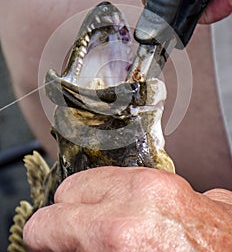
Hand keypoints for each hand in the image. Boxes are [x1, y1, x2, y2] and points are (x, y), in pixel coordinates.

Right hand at [23, 167, 231, 250]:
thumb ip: (84, 250)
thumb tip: (62, 244)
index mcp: (119, 233)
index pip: (49, 221)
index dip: (42, 238)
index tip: (45, 244)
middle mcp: (137, 198)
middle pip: (70, 189)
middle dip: (66, 215)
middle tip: (75, 239)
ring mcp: (158, 182)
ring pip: (96, 178)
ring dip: (91, 203)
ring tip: (102, 229)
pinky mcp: (172, 179)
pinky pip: (124, 179)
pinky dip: (115, 196)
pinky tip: (127, 219)